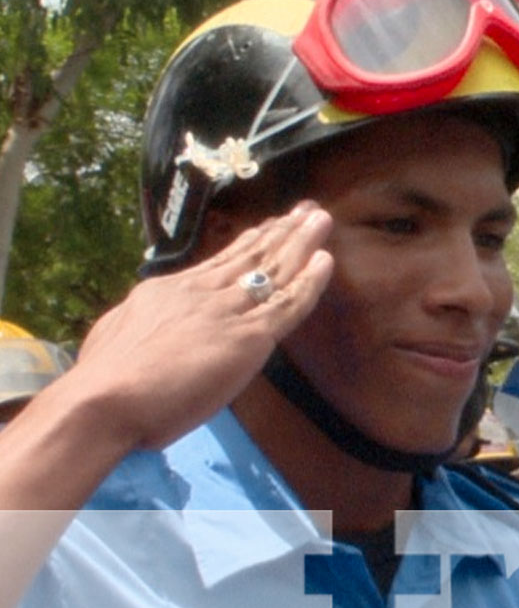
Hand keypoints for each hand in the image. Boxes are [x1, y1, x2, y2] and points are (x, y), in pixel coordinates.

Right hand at [73, 202, 332, 450]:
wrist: (106, 397)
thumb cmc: (104, 380)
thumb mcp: (118, 335)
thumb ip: (142, 327)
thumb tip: (146, 329)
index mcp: (168, 291)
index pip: (219, 263)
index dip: (248, 243)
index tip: (267, 226)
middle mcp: (201, 293)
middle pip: (250, 256)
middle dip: (280, 232)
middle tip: (305, 210)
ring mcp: (226, 312)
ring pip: (273, 271)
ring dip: (301, 243)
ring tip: (321, 218)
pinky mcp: (248, 337)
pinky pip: (289, 305)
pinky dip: (310, 282)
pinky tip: (325, 261)